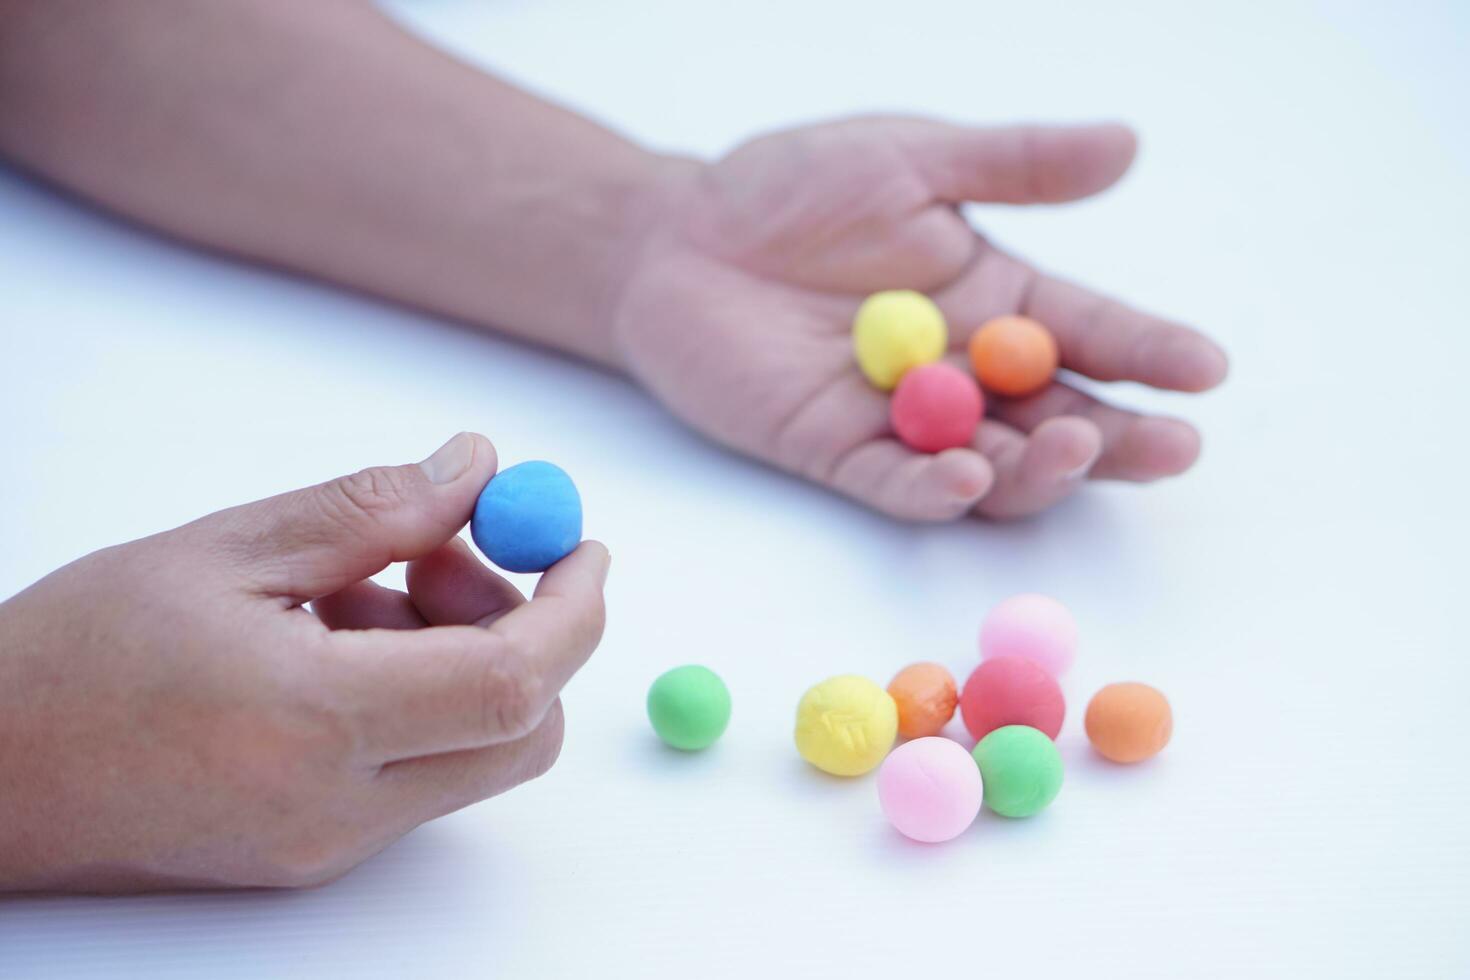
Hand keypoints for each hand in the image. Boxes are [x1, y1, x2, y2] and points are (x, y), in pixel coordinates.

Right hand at [0, 433, 608, 891]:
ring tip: (352, 591)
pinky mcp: (313, 857)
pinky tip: (332, 643)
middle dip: (520, 630)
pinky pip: (417, 774)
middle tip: (442, 554)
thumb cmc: (72, 657)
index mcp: (314, 723)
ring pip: (474, 753)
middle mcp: (337, 808)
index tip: (583, 546)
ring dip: (461, 658)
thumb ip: (371, 511)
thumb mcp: (224, 550)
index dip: (573, 609)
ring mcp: (329, 846)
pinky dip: (416, 699)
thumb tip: (478, 469)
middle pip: (521, 732)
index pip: (513, 682)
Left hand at [613, 118, 1228, 519]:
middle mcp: (963, 370)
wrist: (675, 235)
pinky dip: (933, 490)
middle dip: (1117, 435)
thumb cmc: (788, 188)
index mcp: (995, 298)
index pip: (1090, 331)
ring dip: (1037, 468)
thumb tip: (1128, 144)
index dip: (1149, 350)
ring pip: (990, 464)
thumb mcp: (909, 158)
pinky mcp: (835, 450)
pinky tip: (968, 480)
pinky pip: (894, 483)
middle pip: (1058, 415)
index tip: (1206, 366)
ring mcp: (903, 418)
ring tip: (1072, 448)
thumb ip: (1011, 165)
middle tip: (1171, 443)